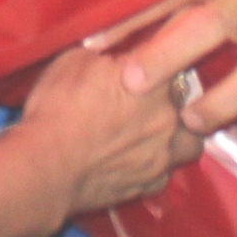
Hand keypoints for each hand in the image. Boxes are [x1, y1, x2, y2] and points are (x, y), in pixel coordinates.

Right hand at [13, 44, 198, 218]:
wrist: (44, 167)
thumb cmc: (58, 110)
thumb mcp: (76, 60)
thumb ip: (109, 53)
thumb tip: (116, 52)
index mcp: (158, 81)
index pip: (180, 57)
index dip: (169, 52)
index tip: (158, 52)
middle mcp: (169, 118)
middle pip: (192, 101)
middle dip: (176, 96)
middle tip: (153, 93)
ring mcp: (162, 155)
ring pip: (191, 142)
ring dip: (179, 134)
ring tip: (157, 129)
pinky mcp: (148, 184)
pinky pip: (165, 171)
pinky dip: (155, 163)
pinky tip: (137, 157)